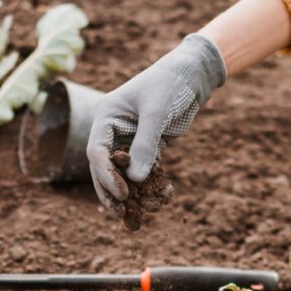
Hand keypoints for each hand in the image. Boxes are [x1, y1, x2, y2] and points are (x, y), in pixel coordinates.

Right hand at [86, 33, 226, 210]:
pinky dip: (149, 186)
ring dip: (129, 193)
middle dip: (111, 191)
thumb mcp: (157, 111)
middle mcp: (113, 130)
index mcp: (107, 116)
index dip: (106, 176)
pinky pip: (143, 170)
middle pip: (104, 167)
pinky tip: (158, 199)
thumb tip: (135, 179)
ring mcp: (129, 139)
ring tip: (134, 215)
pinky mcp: (147, 146)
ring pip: (123, 173)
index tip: (122, 193)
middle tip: (119, 213)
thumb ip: (145, 144)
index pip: (97, 151)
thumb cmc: (171, 84)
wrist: (194, 75)